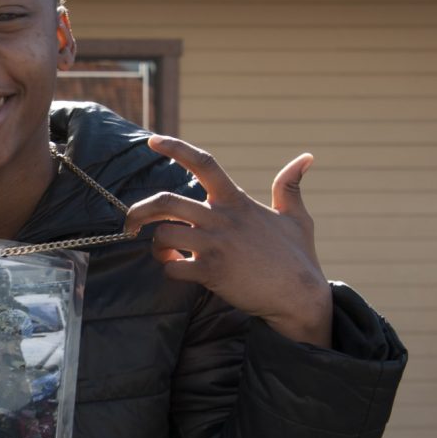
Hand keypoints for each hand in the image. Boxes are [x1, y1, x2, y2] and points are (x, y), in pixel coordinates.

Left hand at [125, 135, 331, 346]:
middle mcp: (222, 218)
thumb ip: (290, 187)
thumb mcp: (297, 217)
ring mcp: (215, 245)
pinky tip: (177, 269)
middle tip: (130, 223)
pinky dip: (168, 269)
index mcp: (236, 201)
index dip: (176, 148)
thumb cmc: (298, 257)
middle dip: (139, 212)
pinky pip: (173, 267)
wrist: (301, 296)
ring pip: (163, 235)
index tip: (153, 141)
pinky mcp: (212, 272)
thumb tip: (306, 158)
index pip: (204, 163)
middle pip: (166, 201)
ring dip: (155, 246)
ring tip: (163, 254)